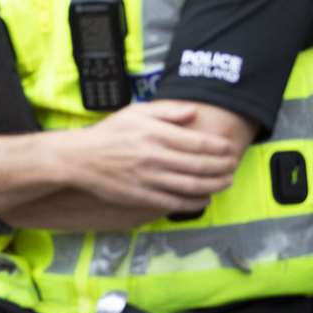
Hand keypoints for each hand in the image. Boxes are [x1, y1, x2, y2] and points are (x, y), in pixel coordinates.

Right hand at [58, 100, 239, 214]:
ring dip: (215, 185)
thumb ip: (166, 111)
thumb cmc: (109, 134)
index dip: (219, 148)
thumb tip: (193, 112)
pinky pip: (176, 202)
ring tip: (226, 182)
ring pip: (192, 185)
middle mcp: (154, 157)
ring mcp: (149, 179)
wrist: (79, 159)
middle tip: (233, 166)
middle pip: (200, 165)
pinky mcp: (142, 196)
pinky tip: (205, 198)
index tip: (229, 148)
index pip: (198, 143)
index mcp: (155, 134)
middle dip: (223, 167)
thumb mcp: (135, 112)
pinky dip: (195, 202)